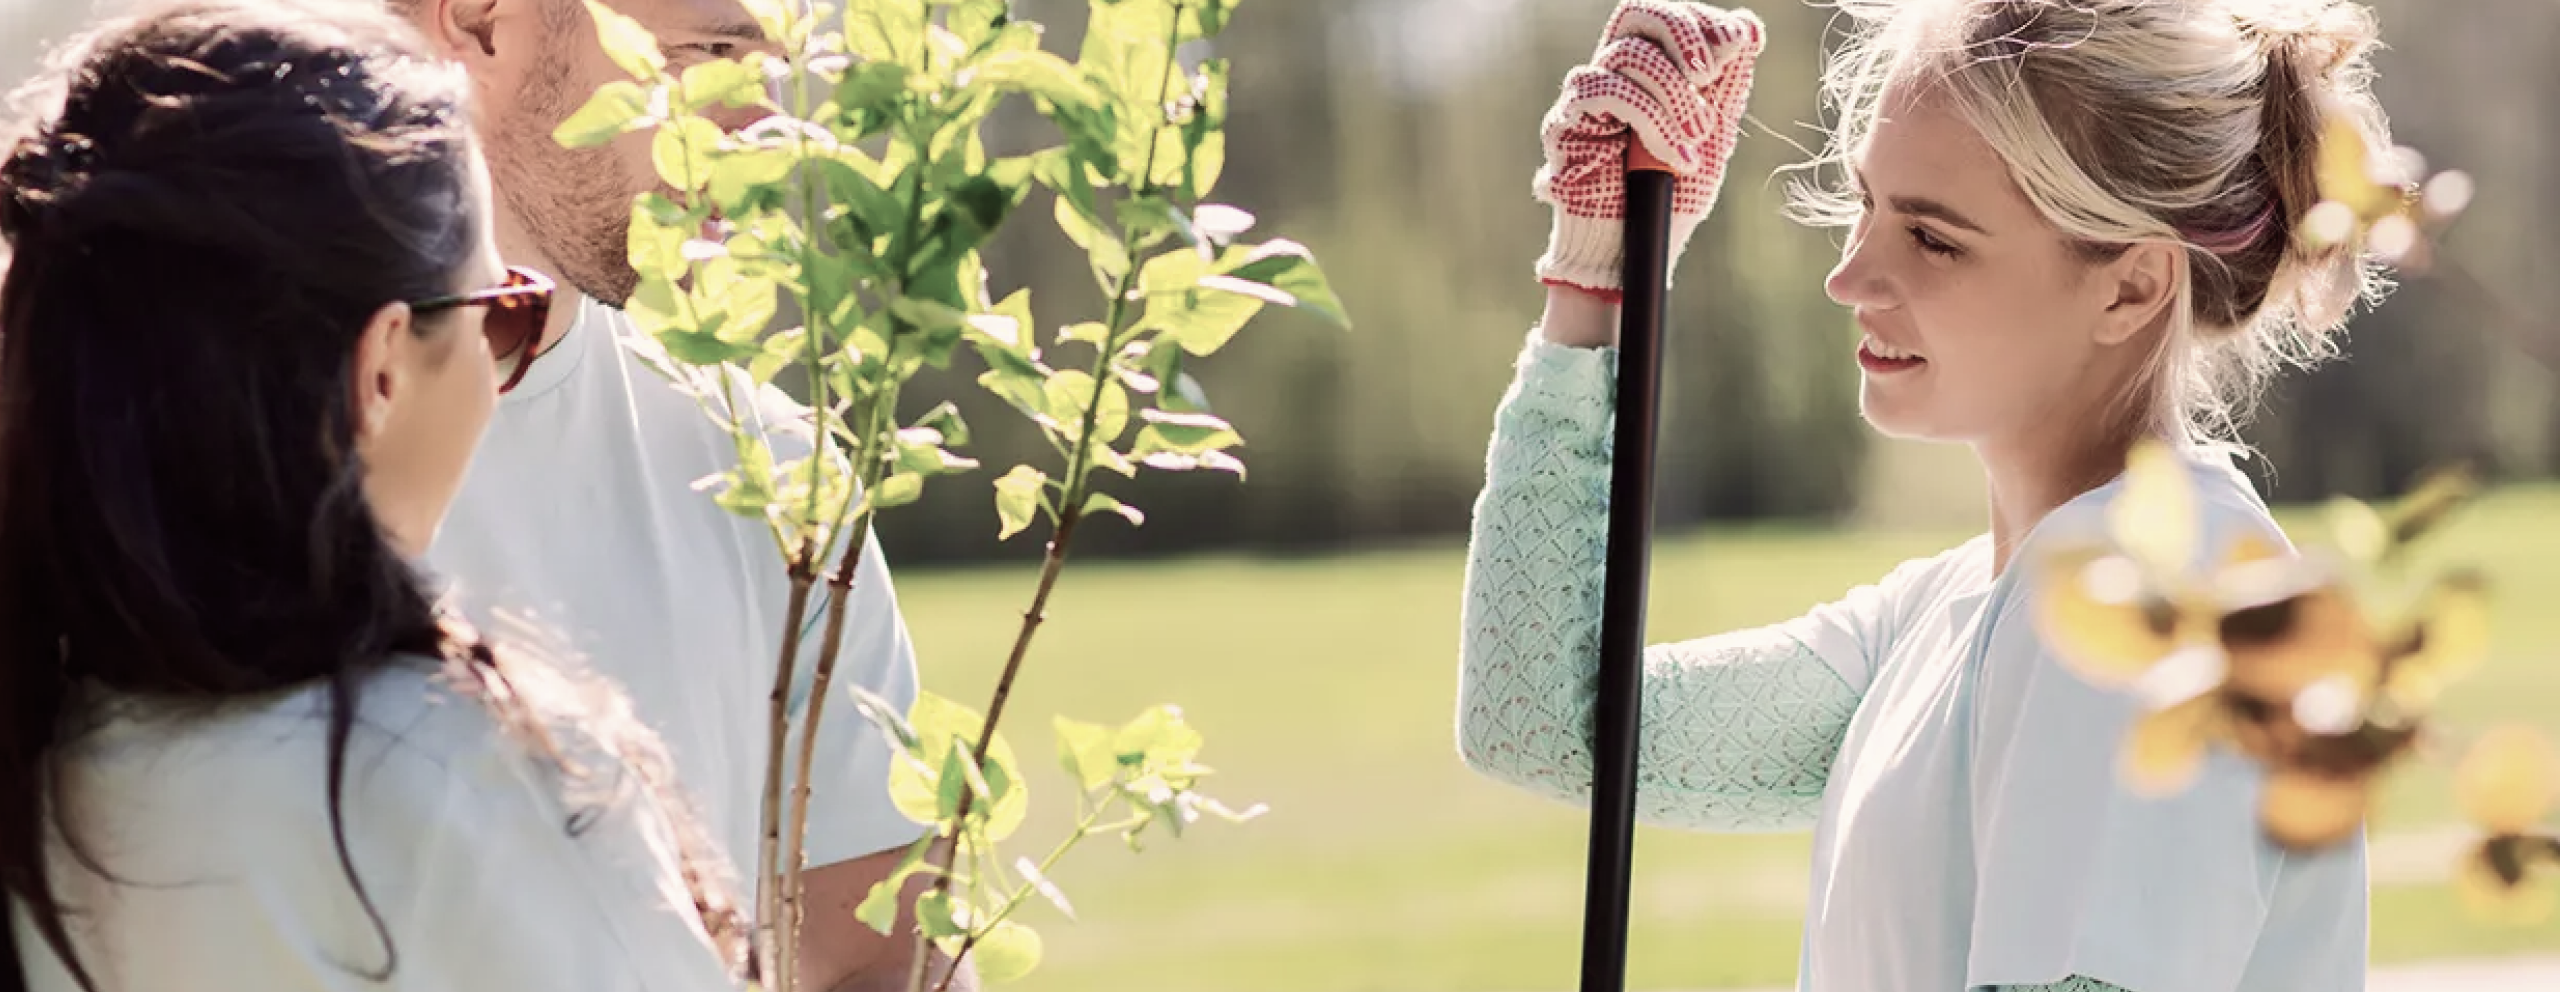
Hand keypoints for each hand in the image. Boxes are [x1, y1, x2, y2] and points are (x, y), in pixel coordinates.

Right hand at [1533, 1, 1763, 299]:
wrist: (1635, 252)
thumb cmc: (1672, 196)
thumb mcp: (1714, 133)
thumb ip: (1728, 82)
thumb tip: (1748, 26)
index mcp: (1649, 68)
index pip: (1667, 15)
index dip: (1703, 20)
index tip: (1741, 43)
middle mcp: (1613, 73)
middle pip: (1637, 12)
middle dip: (1683, 33)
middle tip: (1710, 75)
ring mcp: (1586, 95)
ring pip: (1628, 55)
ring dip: (1674, 95)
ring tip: (1697, 138)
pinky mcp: (1565, 121)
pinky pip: (1605, 90)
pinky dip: (1650, 119)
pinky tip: (1673, 156)